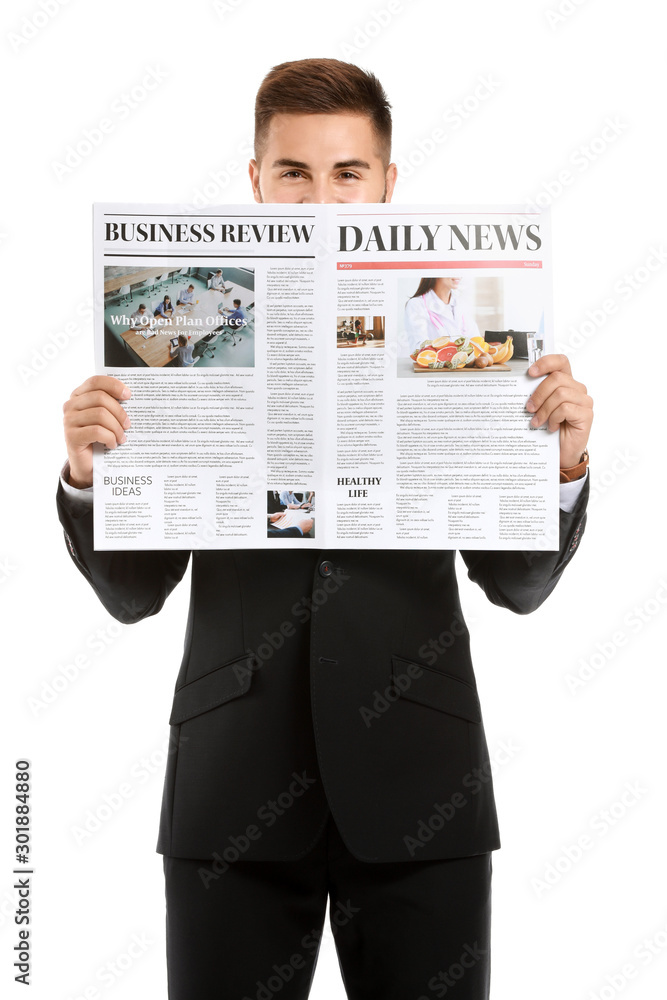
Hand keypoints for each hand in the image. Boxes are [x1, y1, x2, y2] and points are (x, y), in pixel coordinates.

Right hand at [63, 375, 130, 487]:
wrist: (87, 465)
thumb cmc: (99, 439)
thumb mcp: (106, 419)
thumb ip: (112, 406)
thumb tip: (130, 397)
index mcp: (79, 396)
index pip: (96, 381)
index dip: (113, 385)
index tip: (128, 395)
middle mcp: (71, 405)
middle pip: (100, 398)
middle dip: (119, 412)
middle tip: (128, 425)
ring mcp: (69, 420)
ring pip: (100, 414)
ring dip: (116, 428)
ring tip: (122, 438)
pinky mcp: (71, 436)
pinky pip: (97, 431)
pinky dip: (110, 438)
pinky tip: (113, 444)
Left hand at [525, 354, 592, 468]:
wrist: (561, 453)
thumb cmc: (550, 429)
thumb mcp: (541, 408)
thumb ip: (537, 395)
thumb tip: (520, 386)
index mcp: (566, 383)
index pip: (561, 362)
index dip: (546, 362)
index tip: (530, 372)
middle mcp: (577, 389)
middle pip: (557, 378)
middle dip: (539, 393)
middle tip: (529, 408)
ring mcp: (584, 401)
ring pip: (560, 394)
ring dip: (544, 409)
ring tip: (537, 422)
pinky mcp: (586, 414)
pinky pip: (566, 409)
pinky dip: (554, 418)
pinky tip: (551, 427)